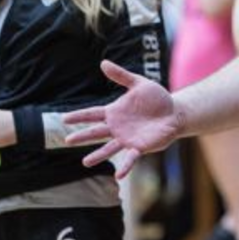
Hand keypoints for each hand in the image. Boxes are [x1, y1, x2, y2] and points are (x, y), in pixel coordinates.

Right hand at [63, 60, 181, 179]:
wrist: (175, 112)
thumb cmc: (156, 98)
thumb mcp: (139, 83)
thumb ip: (121, 76)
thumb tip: (103, 63)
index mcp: (114, 112)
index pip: (92, 114)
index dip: (78, 116)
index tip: (63, 118)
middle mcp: (117, 127)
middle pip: (96, 132)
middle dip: (82, 136)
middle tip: (67, 141)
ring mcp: (127, 138)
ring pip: (109, 148)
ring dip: (98, 155)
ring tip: (85, 162)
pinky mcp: (140, 147)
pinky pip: (130, 158)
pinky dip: (125, 167)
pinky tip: (118, 176)